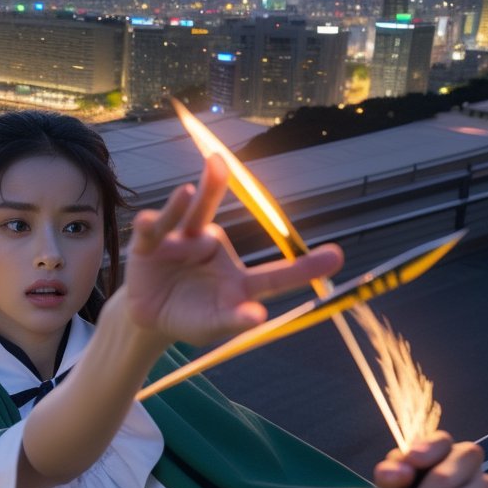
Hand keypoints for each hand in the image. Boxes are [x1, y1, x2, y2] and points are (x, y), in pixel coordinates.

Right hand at [124, 153, 342, 346]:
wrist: (151, 320)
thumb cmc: (190, 318)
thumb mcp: (214, 325)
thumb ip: (236, 320)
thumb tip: (258, 316)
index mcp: (237, 277)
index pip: (274, 274)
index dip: (304, 267)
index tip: (338, 257)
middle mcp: (209, 248)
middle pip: (215, 216)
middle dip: (216, 186)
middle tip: (219, 161)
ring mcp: (181, 243)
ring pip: (187, 215)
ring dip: (186, 199)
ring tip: (188, 190)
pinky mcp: (151, 247)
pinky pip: (153, 232)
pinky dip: (152, 224)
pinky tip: (150, 220)